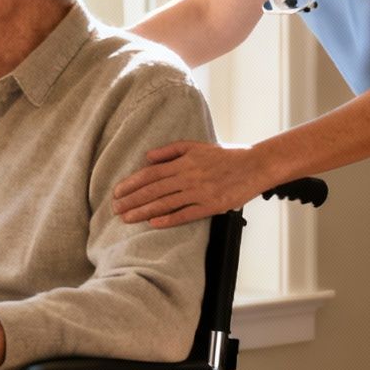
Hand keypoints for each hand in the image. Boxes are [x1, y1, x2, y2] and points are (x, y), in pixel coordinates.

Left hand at [113, 141, 269, 227]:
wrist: (255, 166)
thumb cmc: (225, 155)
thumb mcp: (196, 146)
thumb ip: (171, 151)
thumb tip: (147, 157)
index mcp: (183, 162)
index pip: (150, 174)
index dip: (132, 183)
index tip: (117, 192)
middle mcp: (188, 177)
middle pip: (153, 190)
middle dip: (132, 200)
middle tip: (115, 209)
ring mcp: (199, 192)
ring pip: (165, 203)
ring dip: (143, 211)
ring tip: (127, 218)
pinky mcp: (211, 206)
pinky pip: (185, 214)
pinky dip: (169, 219)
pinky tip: (153, 223)